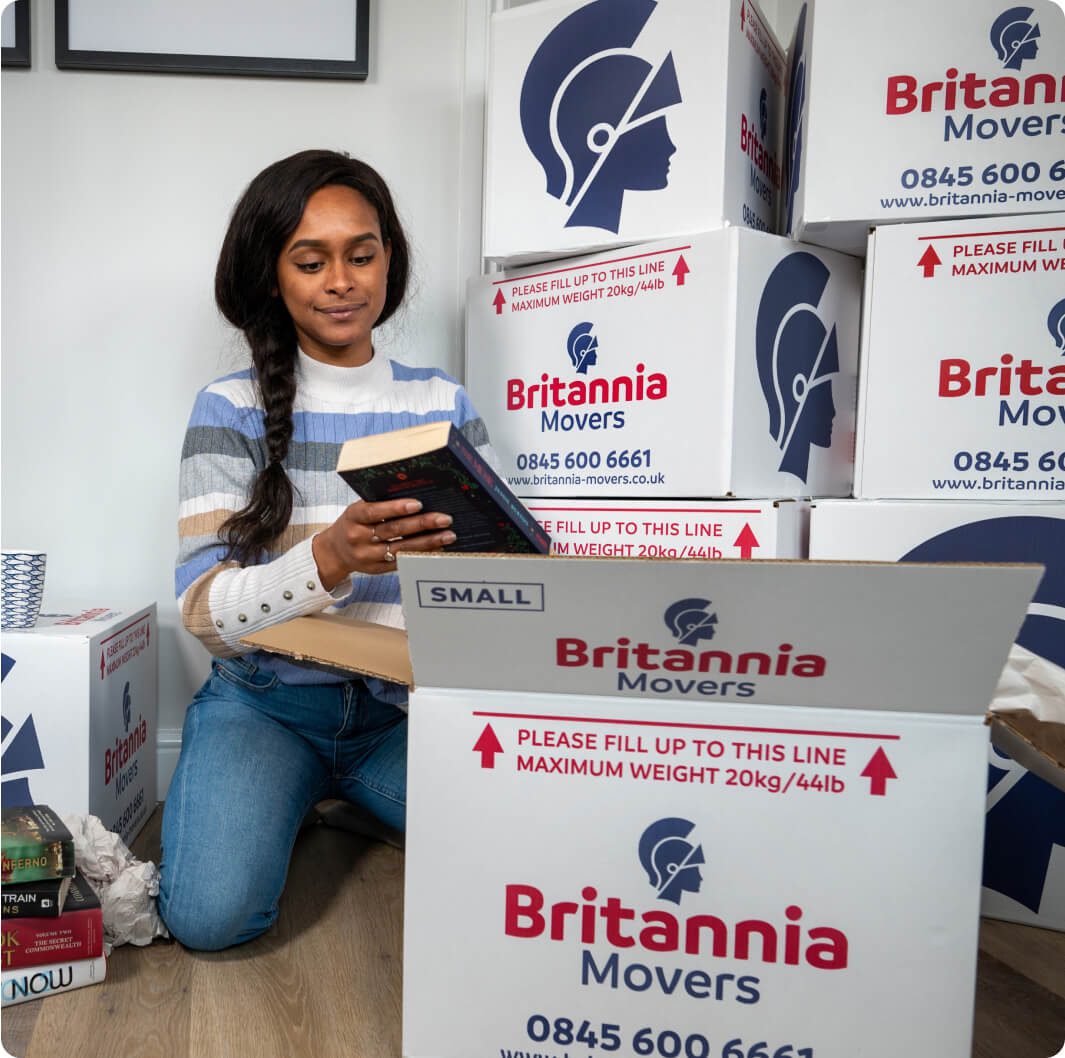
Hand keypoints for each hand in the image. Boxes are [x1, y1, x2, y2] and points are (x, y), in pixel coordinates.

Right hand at [312, 498, 455, 589]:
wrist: (335, 552)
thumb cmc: (354, 523)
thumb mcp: (358, 510)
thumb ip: (380, 504)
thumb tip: (416, 493)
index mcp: (353, 517)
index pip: (375, 512)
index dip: (396, 508)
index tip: (418, 504)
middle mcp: (358, 538)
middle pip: (393, 530)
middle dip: (422, 524)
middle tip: (444, 519)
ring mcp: (366, 556)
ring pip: (401, 549)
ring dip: (428, 542)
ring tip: (448, 535)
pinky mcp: (376, 570)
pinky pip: (401, 562)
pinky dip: (421, 555)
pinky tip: (437, 549)